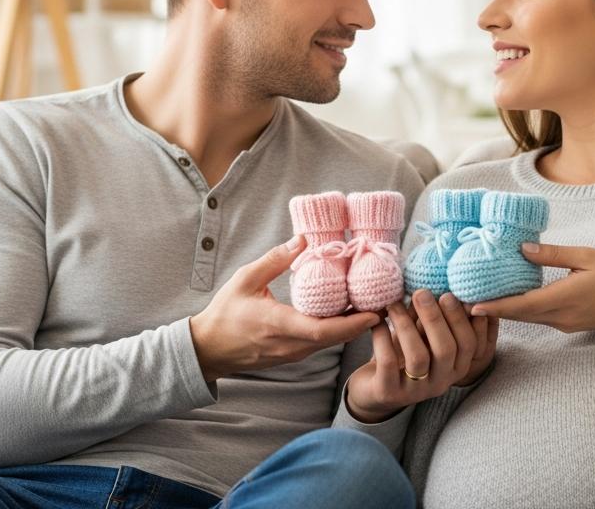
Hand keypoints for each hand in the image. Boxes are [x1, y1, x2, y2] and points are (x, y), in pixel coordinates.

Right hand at [190, 236, 380, 382]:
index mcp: (279, 325)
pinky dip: (338, 331)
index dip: (353, 323)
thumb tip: (303, 239)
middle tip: (386, 303)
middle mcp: (290, 345)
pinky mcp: (292, 356)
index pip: (323, 331)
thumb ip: (275, 260)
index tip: (375, 312)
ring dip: (352, 327)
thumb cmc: (224, 313)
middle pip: (336, 338)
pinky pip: (321, 344)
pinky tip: (347, 313)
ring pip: (330, 343)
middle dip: (362, 323)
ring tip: (372, 304)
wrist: (208, 349)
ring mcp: (292, 354)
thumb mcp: (245, 279)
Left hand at [344, 290, 498, 422]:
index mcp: (455, 366)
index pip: (470, 344)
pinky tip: (377, 322)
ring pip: (419, 357)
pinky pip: (388, 362)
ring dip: (406, 325)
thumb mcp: (422, 334)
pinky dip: (383, 337)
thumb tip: (438, 282)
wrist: (372, 389)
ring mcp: (416, 391)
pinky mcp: (389, 393)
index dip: (462, 318)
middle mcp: (441, 382)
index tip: (449, 293)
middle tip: (421, 293)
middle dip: (435, 317)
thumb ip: (433, 316)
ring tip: (394, 304)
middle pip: (447, 349)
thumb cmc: (402, 354)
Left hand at [471, 243, 594, 332]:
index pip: (522, 306)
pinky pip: (538, 318)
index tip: (472, 305)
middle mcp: (560, 316)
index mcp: (564, 298)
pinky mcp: (567, 324)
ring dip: (505, 310)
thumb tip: (522, 248)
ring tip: (479, 298)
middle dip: (492, 309)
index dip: (495, 307)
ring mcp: (564, 323)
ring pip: (527, 318)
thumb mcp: (587, 257)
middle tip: (464, 301)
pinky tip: (509, 299)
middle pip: (519, 315)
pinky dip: (521, 310)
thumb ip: (553, 254)